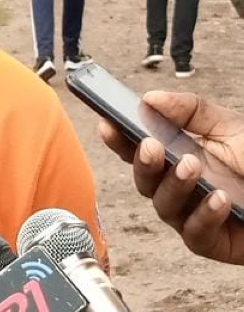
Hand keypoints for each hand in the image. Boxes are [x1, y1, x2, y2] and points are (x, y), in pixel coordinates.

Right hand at [99, 91, 243, 263]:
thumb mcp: (231, 128)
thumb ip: (191, 111)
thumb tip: (150, 98)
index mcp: (176, 156)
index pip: (137, 149)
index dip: (118, 139)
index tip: (108, 123)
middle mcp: (179, 187)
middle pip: (143, 180)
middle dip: (142, 163)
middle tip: (152, 146)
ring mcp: (191, 216)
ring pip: (163, 206)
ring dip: (174, 186)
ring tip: (194, 167)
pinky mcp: (210, 242)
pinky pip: (194, 234)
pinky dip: (203, 216)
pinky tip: (219, 199)